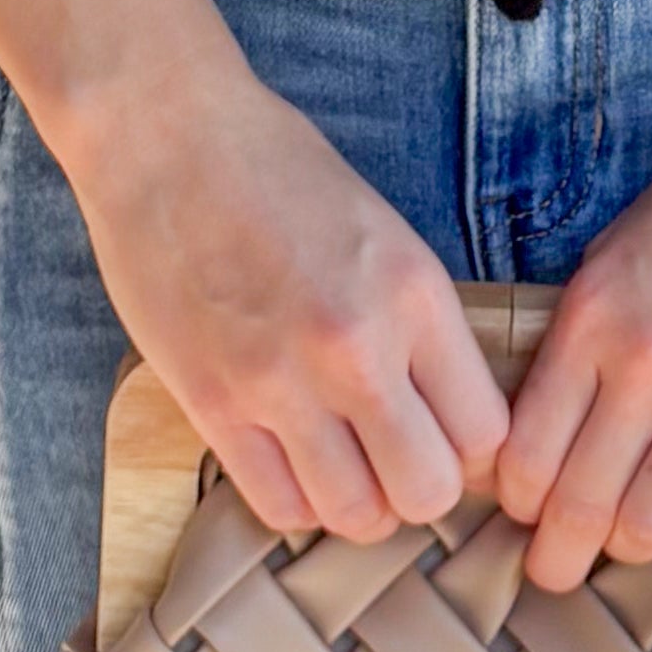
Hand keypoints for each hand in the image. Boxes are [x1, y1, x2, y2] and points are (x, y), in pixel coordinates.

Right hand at [61, 49, 507, 548]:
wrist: (165, 135)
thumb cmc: (276, 170)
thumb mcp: (384, 232)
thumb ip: (419, 325)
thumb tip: (448, 415)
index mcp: (414, 293)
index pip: (485, 434)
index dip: (468, 447)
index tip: (442, 431)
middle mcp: (357, 346)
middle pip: (429, 492)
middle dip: (418, 486)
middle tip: (393, 455)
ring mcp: (281, 382)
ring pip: (355, 516)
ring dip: (356, 501)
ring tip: (339, 461)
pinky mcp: (213, 404)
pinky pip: (279, 507)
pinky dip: (294, 498)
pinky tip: (288, 457)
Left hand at [494, 144, 651, 591]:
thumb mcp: (608, 264)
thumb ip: (574, 348)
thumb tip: (538, 438)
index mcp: (589, 322)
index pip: (526, 454)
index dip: (516, 504)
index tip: (522, 512)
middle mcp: (645, 366)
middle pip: (580, 504)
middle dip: (556, 557)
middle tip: (553, 571)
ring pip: (650, 526)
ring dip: (629, 548)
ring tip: (625, 542)